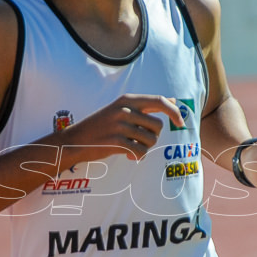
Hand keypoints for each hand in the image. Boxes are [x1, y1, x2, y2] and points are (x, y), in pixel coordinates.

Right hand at [60, 94, 184, 163]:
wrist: (75, 140)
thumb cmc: (102, 125)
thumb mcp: (121, 108)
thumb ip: (146, 106)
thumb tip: (173, 101)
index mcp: (127, 99)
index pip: (159, 101)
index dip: (174, 112)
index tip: (181, 122)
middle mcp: (124, 110)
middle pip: (158, 126)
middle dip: (153, 136)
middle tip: (139, 139)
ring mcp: (119, 126)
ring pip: (150, 140)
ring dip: (144, 147)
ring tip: (131, 146)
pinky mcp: (116, 142)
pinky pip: (140, 152)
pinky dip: (137, 156)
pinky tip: (127, 155)